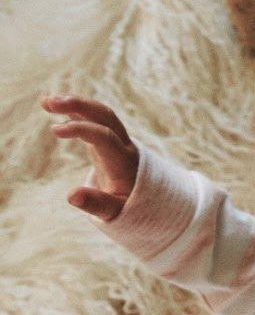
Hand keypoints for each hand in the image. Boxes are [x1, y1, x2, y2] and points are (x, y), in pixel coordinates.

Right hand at [42, 95, 138, 220]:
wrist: (149, 201)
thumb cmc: (129, 208)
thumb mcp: (115, 211)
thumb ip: (96, 204)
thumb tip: (72, 196)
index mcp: (125, 162)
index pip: (105, 136)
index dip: (81, 129)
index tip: (55, 130)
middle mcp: (124, 146)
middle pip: (106, 116)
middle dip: (80, 105)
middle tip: (50, 103)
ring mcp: (118, 139)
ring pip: (100, 113)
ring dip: (75, 103)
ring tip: (46, 102)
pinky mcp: (110, 139)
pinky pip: (95, 118)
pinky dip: (76, 110)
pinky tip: (54, 106)